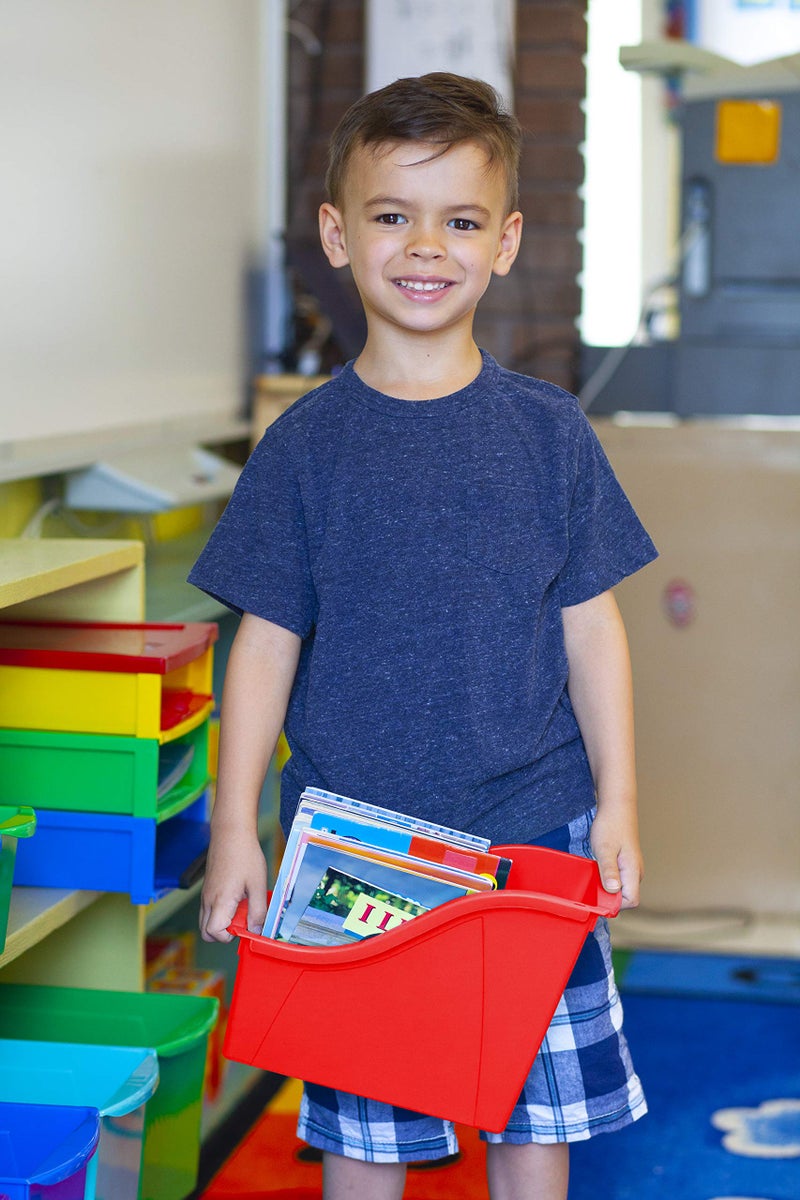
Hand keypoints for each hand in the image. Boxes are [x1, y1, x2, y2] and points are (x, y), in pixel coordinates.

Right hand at [199, 827, 267, 941]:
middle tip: (243, 919)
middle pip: (206, 932)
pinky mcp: (208, 888)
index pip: (213, 933)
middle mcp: (208, 900)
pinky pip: (209, 909)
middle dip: (224, 933)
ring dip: (222, 922)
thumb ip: (258, 911)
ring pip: (206, 921)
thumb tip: (257, 931)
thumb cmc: (245, 855)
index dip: (229, 936)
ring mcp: (205, 894)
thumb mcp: (258, 884)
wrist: (231, 832)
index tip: (245, 926)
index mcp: (220, 901)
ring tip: (241, 906)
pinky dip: (220, 911)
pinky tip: (237, 896)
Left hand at [590, 809, 643, 909]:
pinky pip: (618, 879)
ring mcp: (632, 868)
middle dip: (608, 896)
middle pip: (626, 897)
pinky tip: (597, 868)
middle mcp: (636, 872)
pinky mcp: (626, 863)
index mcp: (634, 871)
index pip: (631, 901)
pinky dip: (607, 878)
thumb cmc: (611, 825)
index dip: (615, 904)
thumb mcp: (605, 849)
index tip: (598, 897)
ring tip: (594, 874)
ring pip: (621, 888)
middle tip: (592, 885)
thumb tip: (613, 890)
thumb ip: (609, 870)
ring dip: (606, 886)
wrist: (617, 807)